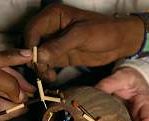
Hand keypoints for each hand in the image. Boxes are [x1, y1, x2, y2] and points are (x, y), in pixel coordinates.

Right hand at [24, 4, 142, 80]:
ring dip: (39, 68)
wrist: (119, 43)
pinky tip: (51, 77)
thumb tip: (38, 56)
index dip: (30, 46)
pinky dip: (45, 72)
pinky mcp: (59, 56)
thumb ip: (59, 45)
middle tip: (41, 70)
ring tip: (48, 76)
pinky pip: (46, 64)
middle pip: (31, 44)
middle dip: (33, 59)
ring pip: (37, 56)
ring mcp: (54, 43)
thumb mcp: (81, 36)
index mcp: (53, 16)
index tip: (34, 61)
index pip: (32, 30)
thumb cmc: (103, 31)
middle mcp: (50, 29)